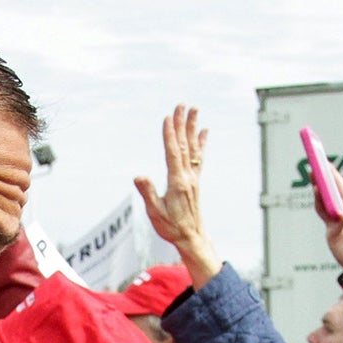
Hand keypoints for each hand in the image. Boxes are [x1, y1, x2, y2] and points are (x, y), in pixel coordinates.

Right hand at [134, 104, 220, 285]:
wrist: (191, 237)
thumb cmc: (172, 227)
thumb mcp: (155, 212)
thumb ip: (148, 193)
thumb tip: (139, 176)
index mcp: (177, 182)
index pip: (172, 153)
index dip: (169, 135)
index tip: (168, 118)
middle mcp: (188, 177)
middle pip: (184, 145)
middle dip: (182, 124)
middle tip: (182, 105)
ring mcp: (193, 178)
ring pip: (192, 148)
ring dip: (192, 128)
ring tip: (194, 110)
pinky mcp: (195, 181)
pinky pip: (198, 158)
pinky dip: (200, 143)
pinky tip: (203, 132)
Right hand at [319, 163, 342, 272]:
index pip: (341, 187)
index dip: (333, 175)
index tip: (326, 164)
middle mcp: (341, 210)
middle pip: (328, 192)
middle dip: (321, 179)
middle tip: (314, 167)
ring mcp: (334, 219)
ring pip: (322, 201)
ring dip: (318, 189)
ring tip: (314, 179)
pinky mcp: (329, 229)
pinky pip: (323, 214)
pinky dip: (321, 204)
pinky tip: (319, 194)